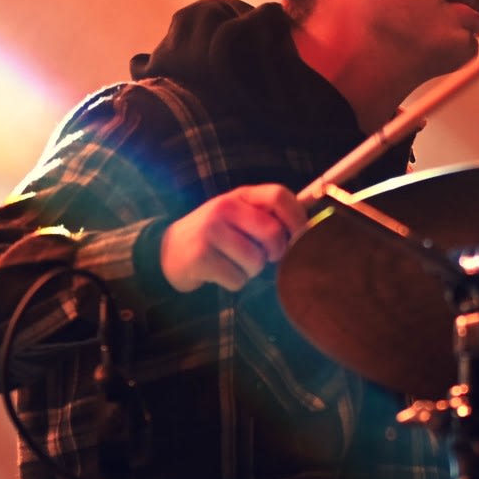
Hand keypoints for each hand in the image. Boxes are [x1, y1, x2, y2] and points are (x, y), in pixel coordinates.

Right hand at [158, 184, 307, 294]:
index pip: (279, 196)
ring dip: (250, 271)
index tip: (300, 238)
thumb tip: (309, 232)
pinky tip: (219, 273)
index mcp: (240, 195)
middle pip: (273, 234)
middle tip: (263, 257)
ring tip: (233, 263)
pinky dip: (234, 282)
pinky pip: (237, 279)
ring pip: (256, 261)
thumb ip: (269, 218)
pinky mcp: (200, 256)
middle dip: (275, 253)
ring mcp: (210, 230)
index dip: (297, 219)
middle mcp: (224, 207)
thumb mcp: (239, 217)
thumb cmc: (216, 237)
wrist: (169, 252)